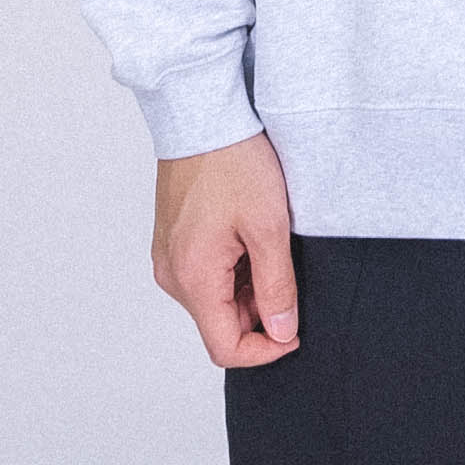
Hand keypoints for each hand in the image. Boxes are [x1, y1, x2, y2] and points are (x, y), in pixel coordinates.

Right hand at [152, 130, 298, 368]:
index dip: (265, 350)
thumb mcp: (268, 227)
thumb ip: (276, 287)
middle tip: (286, 269)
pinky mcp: (172, 239)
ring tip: (268, 243)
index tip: (295, 330)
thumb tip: (282, 332)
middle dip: (259, 312)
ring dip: (247, 287)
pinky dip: (232, 268)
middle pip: (220, 323)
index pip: (225, 348)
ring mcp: (168, 256)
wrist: (202, 114)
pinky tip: (249, 233)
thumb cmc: (233, 162)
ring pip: (214, 299)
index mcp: (193, 278)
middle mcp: (172, 274)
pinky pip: (204, 273)